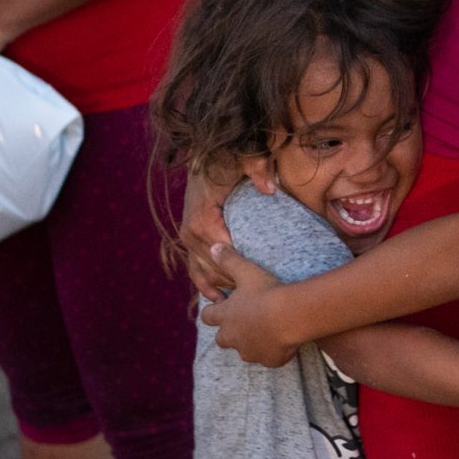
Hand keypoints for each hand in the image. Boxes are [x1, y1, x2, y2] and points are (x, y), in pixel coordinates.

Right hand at [176, 160, 259, 299]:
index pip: (227, 254)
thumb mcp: (245, 158)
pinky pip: (194, 267)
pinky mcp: (190, 238)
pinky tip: (219, 298)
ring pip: (205, 272)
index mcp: (203, 220)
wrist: (204, 155)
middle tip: (262, 295)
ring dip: (222, 286)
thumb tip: (270, 189)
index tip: (266, 279)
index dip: (245, 268)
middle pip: (216, 268)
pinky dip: (205, 284)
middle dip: (237, 282)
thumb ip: (258, 169)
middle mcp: (191, 233)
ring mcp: (188, 237)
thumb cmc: (227, 158)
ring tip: (244, 304)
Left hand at [200, 249, 296, 367]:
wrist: (291, 316)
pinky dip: (271, 351)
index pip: (208, 316)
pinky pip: (267, 358)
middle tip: (245, 319)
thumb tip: (213, 247)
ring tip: (266, 329)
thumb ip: (228, 260)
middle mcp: (232, 337)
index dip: (214, 310)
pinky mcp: (268, 360)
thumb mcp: (246, 271)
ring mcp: (250, 351)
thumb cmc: (266, 292)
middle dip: (230, 331)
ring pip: (244, 351)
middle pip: (222, 339)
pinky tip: (283, 340)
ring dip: (250, 342)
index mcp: (225, 316)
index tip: (224, 303)